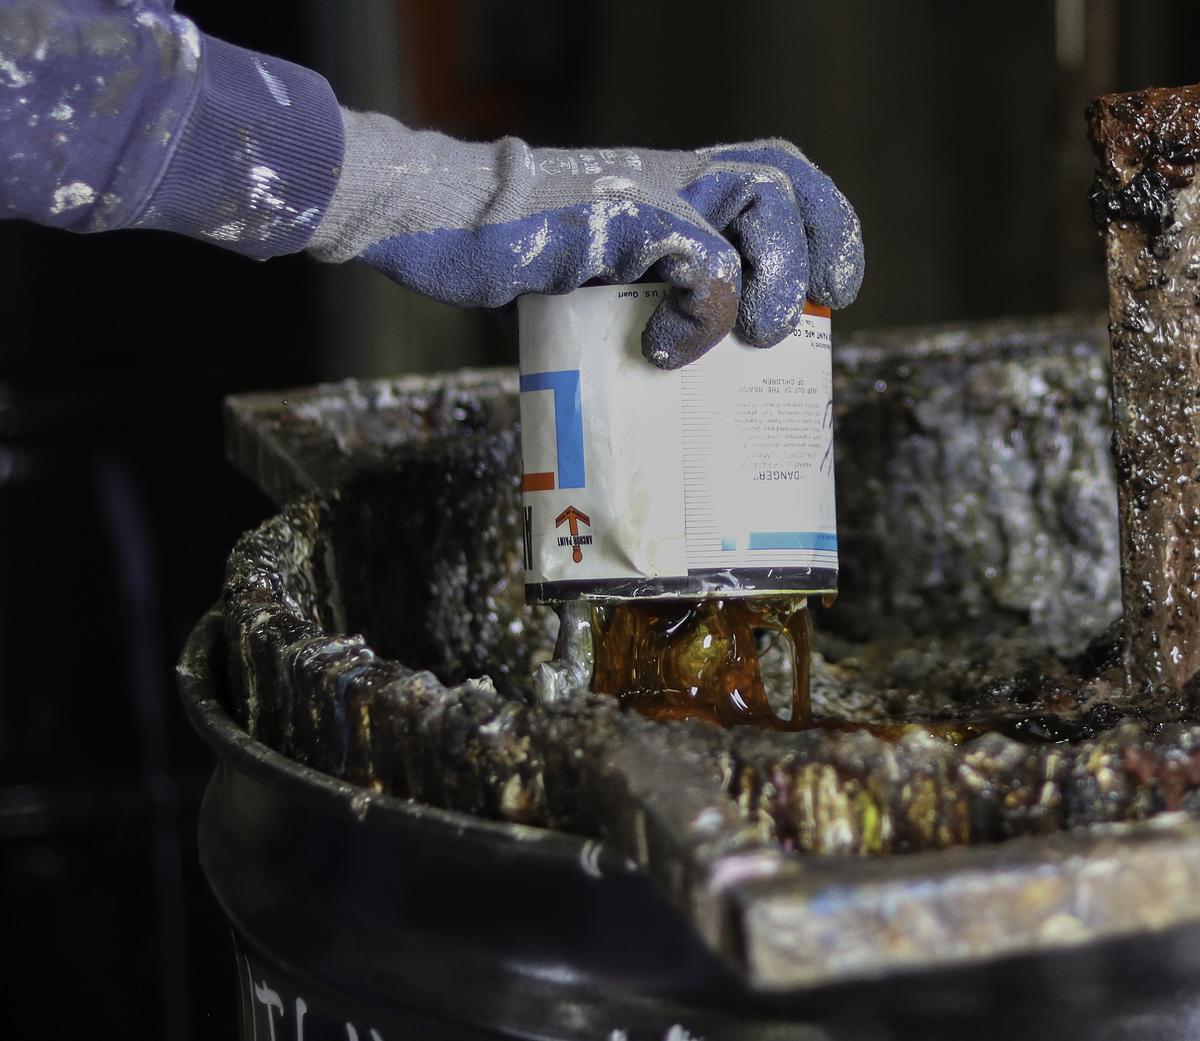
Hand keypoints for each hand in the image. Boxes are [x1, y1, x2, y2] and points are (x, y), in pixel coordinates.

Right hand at [309, 110, 863, 367]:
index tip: (833, 287)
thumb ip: (650, 294)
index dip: (821, 220)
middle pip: (781, 177)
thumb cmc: (517, 262)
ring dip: (773, 278)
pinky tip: (668, 349)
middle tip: (811, 313)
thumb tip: (691, 376)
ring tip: (755, 337)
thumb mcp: (603, 274)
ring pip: (756, 203)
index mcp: (675, 186)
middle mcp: (672, 178)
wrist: (442, 225)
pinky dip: (702, 313)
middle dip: (818, 245)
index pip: (772, 171)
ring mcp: (647, 192)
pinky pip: (697, 257)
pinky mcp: (617, 219)